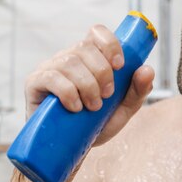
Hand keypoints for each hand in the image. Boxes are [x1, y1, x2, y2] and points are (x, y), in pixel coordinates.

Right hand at [24, 24, 154, 146]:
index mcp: (90, 58)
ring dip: (87, 85)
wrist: (70, 149)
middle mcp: (68, 58)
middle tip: (107, 96)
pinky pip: (51, 77)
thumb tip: (147, 69)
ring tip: (93, 107)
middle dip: (102, 73)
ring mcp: (50, 68)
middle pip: (85, 47)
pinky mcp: (34, 83)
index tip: (120, 66)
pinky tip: (76, 107)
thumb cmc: (95, 125)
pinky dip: (68, 92)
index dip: (110, 44)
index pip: (97, 33)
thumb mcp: (123, 110)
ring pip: (70, 62)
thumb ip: (137, 90)